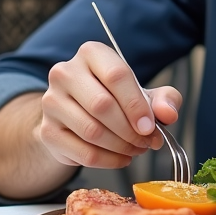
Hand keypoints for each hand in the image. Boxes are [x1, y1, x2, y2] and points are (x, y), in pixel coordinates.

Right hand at [37, 41, 182, 169]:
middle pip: (102, 105)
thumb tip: (168, 114)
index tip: (150, 127)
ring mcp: (51, 102)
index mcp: (91, 53)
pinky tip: (121, 158)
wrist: (77, 114)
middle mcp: (65, 72)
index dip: (137, 105)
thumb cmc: (116, 98)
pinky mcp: (47, 131)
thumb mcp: (144, 93)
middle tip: (146, 142)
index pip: (117, 75)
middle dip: (130, 129)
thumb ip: (164, 98)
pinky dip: (108, 161)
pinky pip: (83, 153)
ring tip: (136, 149)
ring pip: (92, 131)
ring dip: (121, 146)